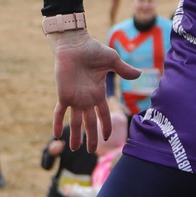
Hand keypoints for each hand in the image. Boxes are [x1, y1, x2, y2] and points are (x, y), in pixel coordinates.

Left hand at [51, 33, 140, 152]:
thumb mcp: (112, 60)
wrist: (74, 45)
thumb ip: (124, 70)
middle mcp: (86, 99)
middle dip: (91, 138)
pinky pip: (59, 112)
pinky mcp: (63, 95)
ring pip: (75, 122)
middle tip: (92, 151)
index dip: (105, 126)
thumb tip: (139, 74)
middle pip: (90, 123)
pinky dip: (57, 123)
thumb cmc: (92, 50)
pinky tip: (56, 134)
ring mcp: (74, 98)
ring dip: (75, 136)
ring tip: (74, 149)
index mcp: (98, 93)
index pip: (103, 114)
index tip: (106, 138)